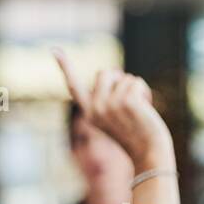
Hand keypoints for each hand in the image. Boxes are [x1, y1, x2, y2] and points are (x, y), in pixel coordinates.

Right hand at [58, 50, 171, 170]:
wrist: (149, 153)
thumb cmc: (136, 134)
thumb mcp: (116, 116)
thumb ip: (109, 98)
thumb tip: (112, 74)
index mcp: (89, 113)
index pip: (74, 87)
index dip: (65, 67)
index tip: (54, 50)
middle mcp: (95, 109)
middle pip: (105, 72)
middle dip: (119, 80)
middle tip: (129, 101)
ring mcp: (110, 105)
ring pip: (124, 77)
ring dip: (135, 89)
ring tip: (139, 110)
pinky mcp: (127, 101)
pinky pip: (136, 82)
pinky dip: (145, 91)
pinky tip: (146, 109)